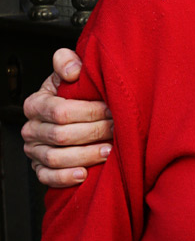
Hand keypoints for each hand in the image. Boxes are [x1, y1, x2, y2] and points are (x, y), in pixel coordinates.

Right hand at [21, 48, 113, 187]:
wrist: (74, 109)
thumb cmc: (75, 90)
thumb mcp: (72, 71)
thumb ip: (69, 62)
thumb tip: (73, 69)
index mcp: (36, 103)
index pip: (60, 111)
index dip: (89, 111)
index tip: (111, 109)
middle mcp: (31, 128)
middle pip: (61, 136)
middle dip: (93, 132)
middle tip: (116, 129)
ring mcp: (34, 150)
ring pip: (56, 158)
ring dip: (86, 155)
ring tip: (109, 150)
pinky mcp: (40, 168)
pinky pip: (47, 177)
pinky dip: (66, 177)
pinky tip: (85, 173)